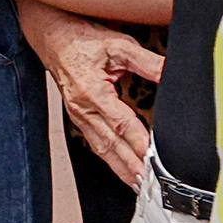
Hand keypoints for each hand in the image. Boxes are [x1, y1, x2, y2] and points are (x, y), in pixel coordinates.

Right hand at [25, 1, 158, 186]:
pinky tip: (123, 169)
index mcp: (93, 91)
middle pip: (111, 144)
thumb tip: (171, 72)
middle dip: (131, 165)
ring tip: (139, 185)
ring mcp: (79, 116)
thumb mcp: (118, 44)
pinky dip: (111, 160)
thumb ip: (147, 61)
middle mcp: (84, 109)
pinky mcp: (79, 118)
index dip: (139, 141)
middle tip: (150, 183)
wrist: (51, 37)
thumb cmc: (81, 40)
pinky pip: (96, 144)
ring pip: (102, 149)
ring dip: (121, 169)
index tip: (154, 156)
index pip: (121, 123)